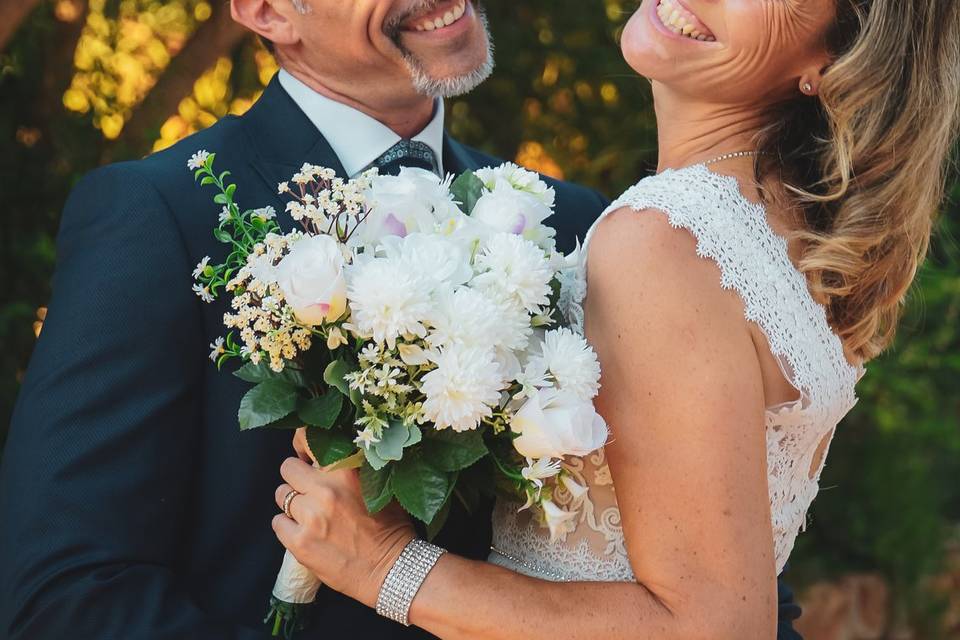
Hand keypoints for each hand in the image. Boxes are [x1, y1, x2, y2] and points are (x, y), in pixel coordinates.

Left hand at [272, 457, 415, 607]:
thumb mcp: (378, 485)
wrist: (391, 569)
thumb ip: (352, 468)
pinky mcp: (299, 542)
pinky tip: (305, 533)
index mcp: (346, 470)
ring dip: (292, 503)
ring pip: (281, 495)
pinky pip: (277, 523)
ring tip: (310, 515)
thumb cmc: (389, 527)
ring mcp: (310, 516)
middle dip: (297, 478)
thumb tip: (325, 458)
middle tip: (309, 491)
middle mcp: (325, 489)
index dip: (302, 446)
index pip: (308, 440)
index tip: (305, 457)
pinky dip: (287, 527)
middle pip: (288, 468)